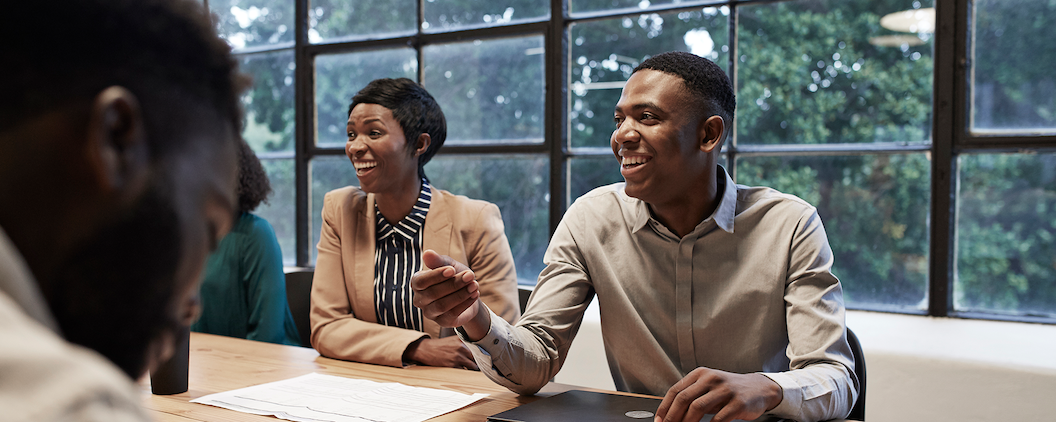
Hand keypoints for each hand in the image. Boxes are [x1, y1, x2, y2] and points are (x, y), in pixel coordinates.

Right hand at [404, 336, 478, 369]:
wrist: (426, 349)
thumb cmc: (439, 345)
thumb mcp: (453, 339)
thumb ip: (464, 342)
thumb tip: (477, 348)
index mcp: (462, 340)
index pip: (478, 347)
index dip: (483, 353)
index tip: (487, 357)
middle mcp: (461, 347)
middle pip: (477, 357)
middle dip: (479, 362)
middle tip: (483, 366)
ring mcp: (457, 357)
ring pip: (472, 366)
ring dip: (473, 369)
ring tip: (474, 370)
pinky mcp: (452, 365)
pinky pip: (464, 371)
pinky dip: (465, 372)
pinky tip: (465, 372)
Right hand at [411, 250, 484, 329]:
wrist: (468, 291)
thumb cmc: (454, 276)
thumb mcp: (449, 265)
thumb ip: (438, 261)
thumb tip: (427, 253)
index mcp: (417, 283)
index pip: (420, 281)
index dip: (436, 276)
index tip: (452, 269)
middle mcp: (420, 299)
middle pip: (433, 293)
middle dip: (453, 284)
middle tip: (470, 275)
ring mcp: (430, 313)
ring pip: (442, 305)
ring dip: (461, 294)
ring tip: (475, 285)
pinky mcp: (443, 322)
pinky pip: (452, 314)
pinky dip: (465, 303)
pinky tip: (475, 294)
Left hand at [654, 368, 781, 421]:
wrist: (759, 388)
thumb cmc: (729, 390)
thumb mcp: (709, 387)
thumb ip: (692, 395)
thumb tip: (670, 413)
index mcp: (700, 374)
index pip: (675, 390)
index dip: (665, 407)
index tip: (659, 420)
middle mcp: (711, 378)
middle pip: (684, 398)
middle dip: (672, 417)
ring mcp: (725, 390)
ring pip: (698, 407)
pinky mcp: (737, 402)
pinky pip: (718, 418)